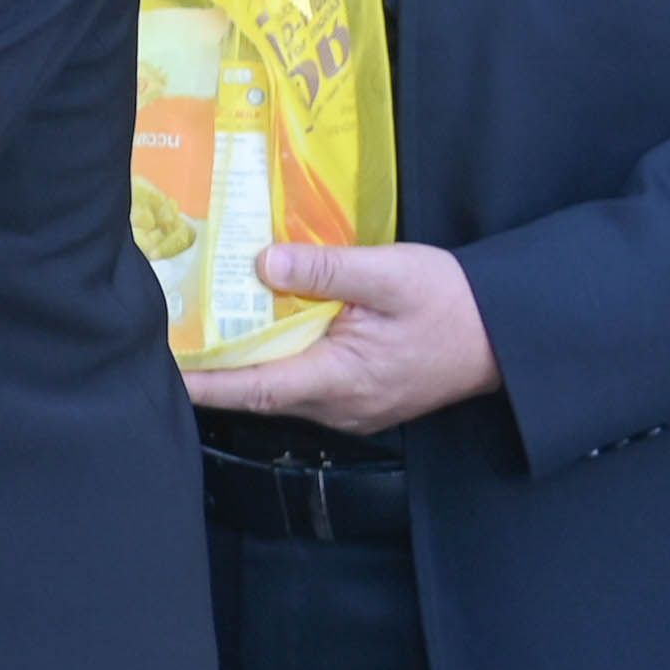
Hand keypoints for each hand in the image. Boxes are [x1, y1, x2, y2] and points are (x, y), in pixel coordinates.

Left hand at [177, 241, 497, 434]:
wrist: (506, 334)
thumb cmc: (452, 303)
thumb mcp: (390, 273)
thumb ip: (325, 269)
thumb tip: (264, 263)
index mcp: (341, 380)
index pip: (253, 388)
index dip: (204, 380)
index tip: (163, 368)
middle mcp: (339, 405)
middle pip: (259, 390)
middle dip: (214, 367)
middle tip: (169, 334)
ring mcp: (350, 407)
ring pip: (281, 386)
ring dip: (245, 362)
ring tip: (201, 328)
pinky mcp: (360, 397)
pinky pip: (306, 381)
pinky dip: (277, 359)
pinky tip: (259, 329)